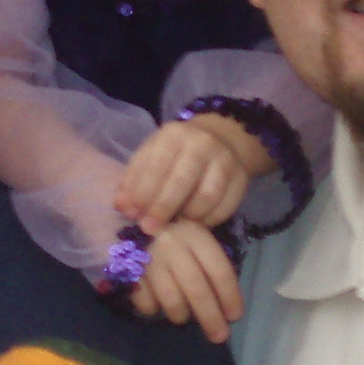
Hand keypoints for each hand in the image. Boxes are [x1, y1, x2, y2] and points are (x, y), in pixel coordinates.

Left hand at [117, 118, 257, 234]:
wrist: (220, 140)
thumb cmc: (175, 154)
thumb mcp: (151, 156)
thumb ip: (134, 180)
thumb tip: (122, 206)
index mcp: (174, 135)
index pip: (157, 164)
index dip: (143, 192)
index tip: (133, 214)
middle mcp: (202, 144)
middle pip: (182, 180)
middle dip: (163, 208)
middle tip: (150, 229)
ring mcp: (225, 160)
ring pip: (207, 196)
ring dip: (187, 216)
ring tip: (174, 225)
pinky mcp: (241, 179)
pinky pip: (224, 207)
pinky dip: (207, 220)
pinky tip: (194, 224)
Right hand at [128, 220, 244, 343]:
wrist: (128, 221)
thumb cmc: (170, 233)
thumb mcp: (193, 237)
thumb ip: (209, 263)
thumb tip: (226, 303)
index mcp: (194, 235)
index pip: (218, 271)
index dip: (230, 297)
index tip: (234, 317)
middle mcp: (172, 245)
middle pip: (196, 289)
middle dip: (210, 317)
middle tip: (219, 337)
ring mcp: (147, 259)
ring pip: (171, 300)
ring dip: (181, 315)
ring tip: (184, 316)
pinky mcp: (127, 272)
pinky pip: (145, 303)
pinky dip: (153, 310)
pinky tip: (157, 304)